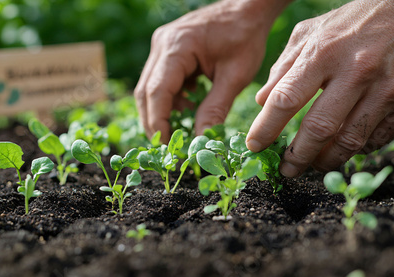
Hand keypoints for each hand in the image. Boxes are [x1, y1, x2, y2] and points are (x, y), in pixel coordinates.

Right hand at [135, 0, 289, 140]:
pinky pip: (159, 79)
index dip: (158, 122)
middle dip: (155, 121)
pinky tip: (189, 105)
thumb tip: (201, 141)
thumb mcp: (235, 77)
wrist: (247, 8)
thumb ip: (215, 109)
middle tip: (169, 145)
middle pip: (146, 91)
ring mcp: (162, 45)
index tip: (166, 146)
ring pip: (149, 87)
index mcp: (177, 47)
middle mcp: (162, 44)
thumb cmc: (245, 37)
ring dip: (162, 110)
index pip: (157, 92)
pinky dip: (169, 98)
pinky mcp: (167, 49)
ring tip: (182, 127)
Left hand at [246, 0, 393, 176]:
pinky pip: (378, 139)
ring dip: (327, 160)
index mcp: (324, 52)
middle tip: (287, 169)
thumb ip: (283, 68)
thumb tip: (262, 102)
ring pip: (350, 141)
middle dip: (297, 157)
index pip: (286, 99)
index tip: (255, 145)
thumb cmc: (353, 21)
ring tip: (314, 164)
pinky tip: (345, 147)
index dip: (266, 128)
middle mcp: (357, 71)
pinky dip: (358, 149)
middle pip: (319, 129)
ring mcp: (388, 88)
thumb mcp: (310, 33)